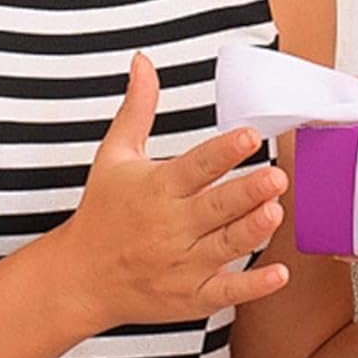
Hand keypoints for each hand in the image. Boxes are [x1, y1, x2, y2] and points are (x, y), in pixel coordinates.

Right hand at [55, 52, 290, 332]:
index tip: (249, 136)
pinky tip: (279, 273)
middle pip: (214, 208)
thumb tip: (143, 61)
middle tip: (276, 177)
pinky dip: (252, 285)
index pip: (194, 166)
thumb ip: (138, 109)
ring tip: (277, 212)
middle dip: (246, 193)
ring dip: (252, 231)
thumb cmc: (103, 211)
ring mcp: (181, 264)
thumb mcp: (115, 155)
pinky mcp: (190, 296)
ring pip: (224, 247)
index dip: (222, 151)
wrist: (79, 279)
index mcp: (156, 189)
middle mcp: (170, 226)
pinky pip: (224, 292)